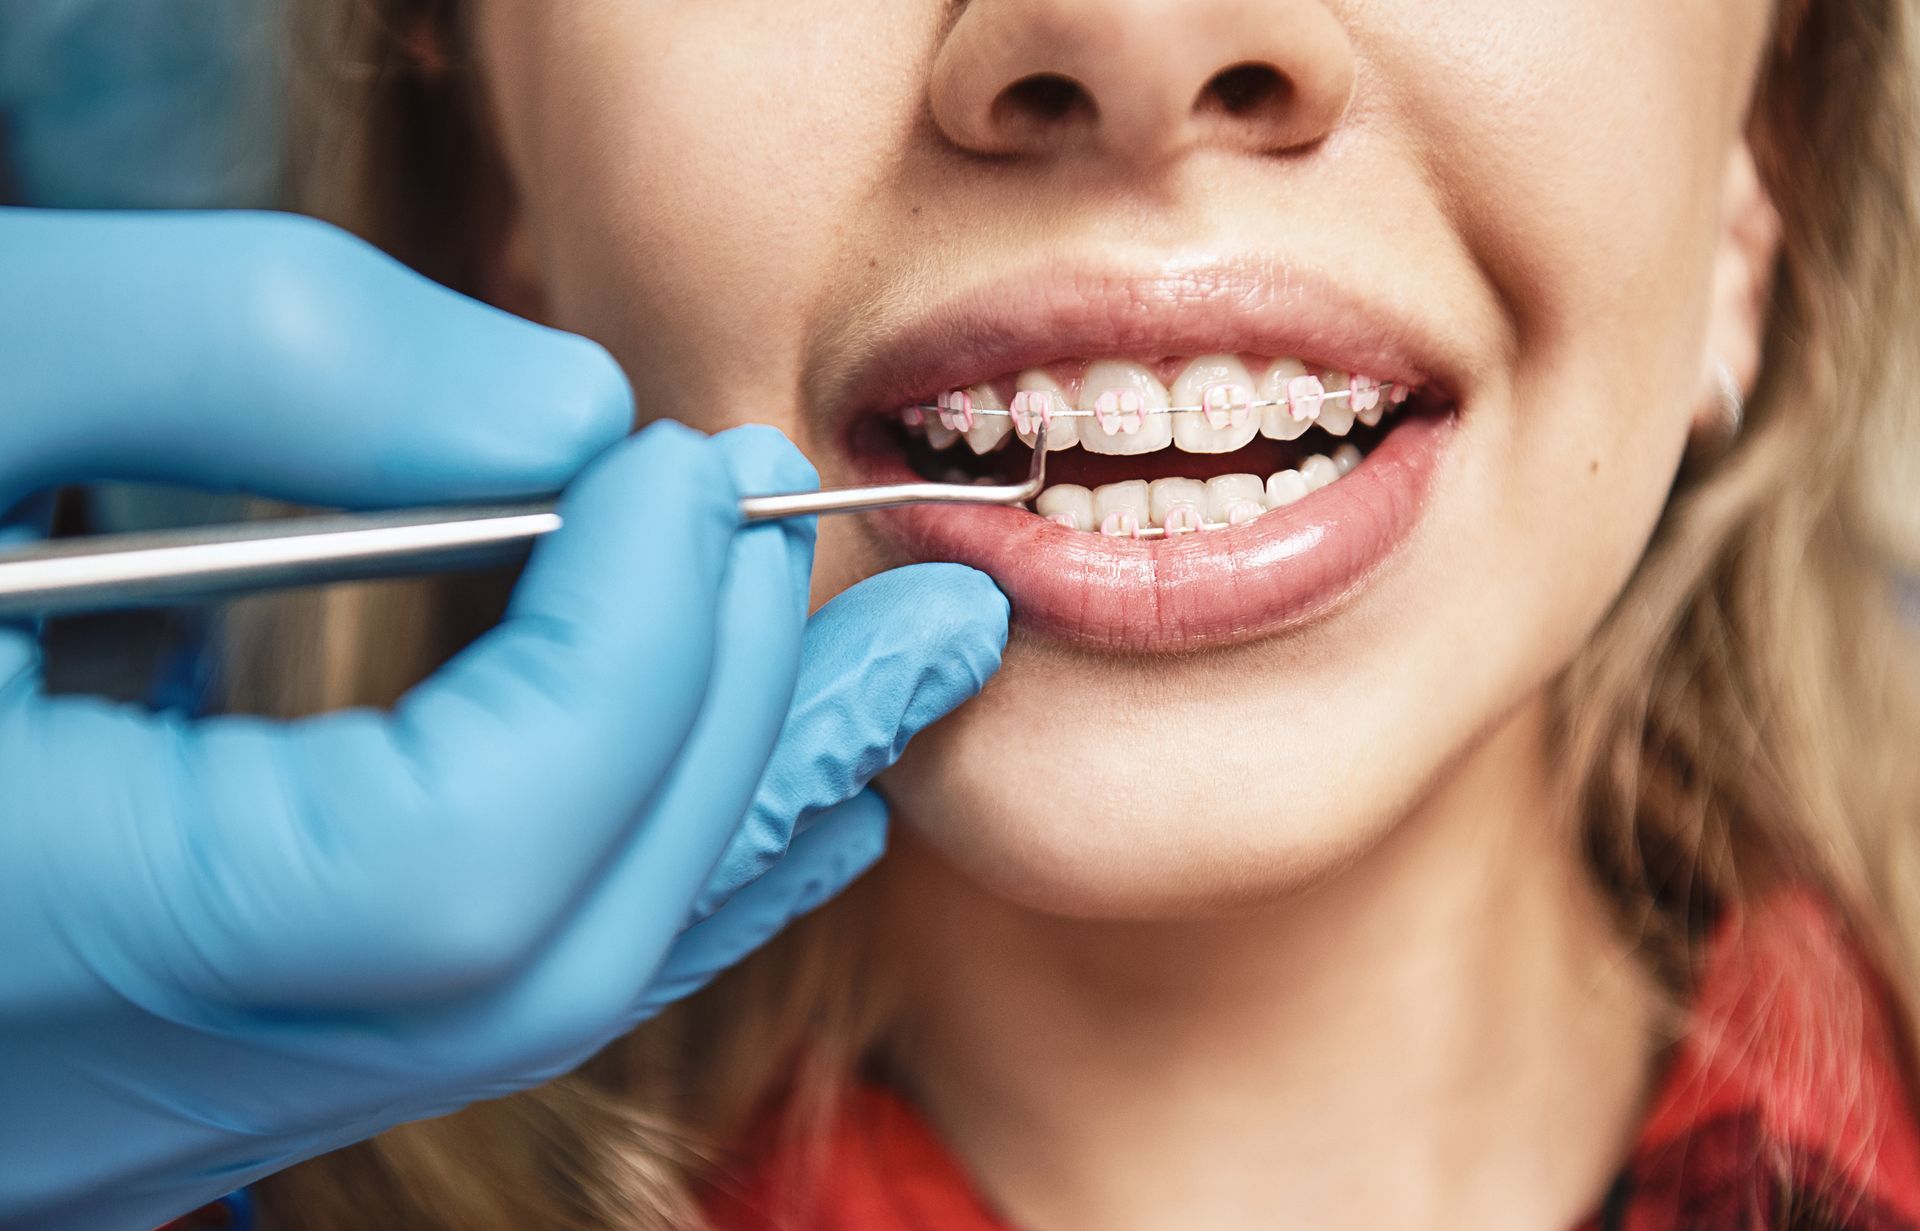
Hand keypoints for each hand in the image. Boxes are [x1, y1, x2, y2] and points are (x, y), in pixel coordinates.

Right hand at [0, 209, 1007, 1229]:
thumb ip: (240, 356)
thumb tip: (559, 416)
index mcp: (6, 928)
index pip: (449, 865)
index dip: (619, 660)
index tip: (679, 463)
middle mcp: (78, 1078)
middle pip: (531, 956)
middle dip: (735, 740)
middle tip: (907, 585)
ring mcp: (126, 1106)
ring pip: (526, 1006)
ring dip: (732, 814)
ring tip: (891, 681)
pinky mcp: (156, 1063)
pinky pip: (466, 994)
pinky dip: (629, 858)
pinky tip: (734, 762)